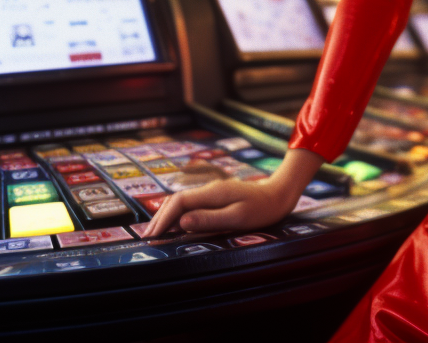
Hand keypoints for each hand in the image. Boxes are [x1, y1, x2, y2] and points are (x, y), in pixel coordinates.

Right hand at [143, 175, 296, 238]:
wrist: (280, 194)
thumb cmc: (262, 209)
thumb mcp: (238, 217)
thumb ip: (210, 219)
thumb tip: (181, 222)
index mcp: (213, 193)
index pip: (180, 202)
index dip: (163, 218)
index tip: (152, 237)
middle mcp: (210, 189)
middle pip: (178, 200)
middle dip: (161, 218)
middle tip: (147, 239)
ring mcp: (213, 192)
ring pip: (184, 201)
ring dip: (168, 216)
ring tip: (155, 233)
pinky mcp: (218, 197)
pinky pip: (192, 204)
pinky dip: (179, 214)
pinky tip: (175, 225)